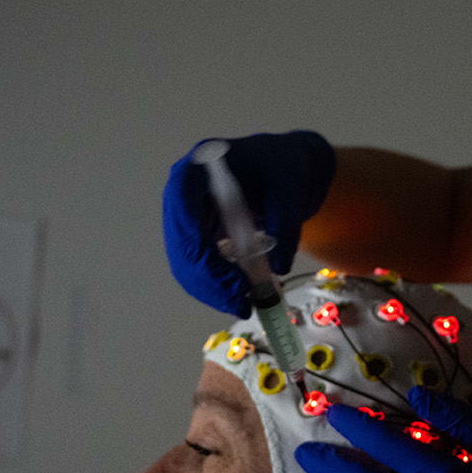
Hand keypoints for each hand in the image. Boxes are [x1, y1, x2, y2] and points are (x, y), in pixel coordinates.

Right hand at [162, 131, 336, 316]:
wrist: (283, 168)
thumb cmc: (282, 167)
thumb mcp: (289, 188)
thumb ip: (284, 223)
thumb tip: (279, 266)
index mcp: (196, 170)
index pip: (185, 214)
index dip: (203, 252)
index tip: (234, 282)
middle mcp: (182, 195)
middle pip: (182, 246)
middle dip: (210, 281)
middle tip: (242, 304)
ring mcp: (187, 218)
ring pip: (187, 264)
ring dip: (213, 290)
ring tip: (245, 305)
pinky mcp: (198, 236)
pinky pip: (199, 267)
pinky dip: (218, 286)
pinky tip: (241, 296)